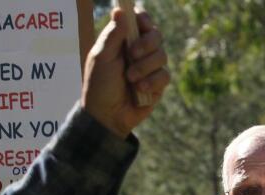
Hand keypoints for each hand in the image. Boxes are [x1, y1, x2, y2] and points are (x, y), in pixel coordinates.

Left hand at [81, 7, 169, 137]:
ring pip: (162, 56)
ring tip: (130, 79)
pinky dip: (152, 82)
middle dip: (146, 44)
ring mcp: (150, 67)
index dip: (143, 19)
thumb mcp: (102, 57)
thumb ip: (112, 35)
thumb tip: (119, 10)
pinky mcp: (158, 83)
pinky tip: (140, 89)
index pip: (140, 20)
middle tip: (132, 54)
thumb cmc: (99, 85)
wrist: (107, 115)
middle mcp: (139, 50)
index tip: (141, 24)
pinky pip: (165, 75)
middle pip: (156, 35)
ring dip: (145, 67)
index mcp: (123, 40)